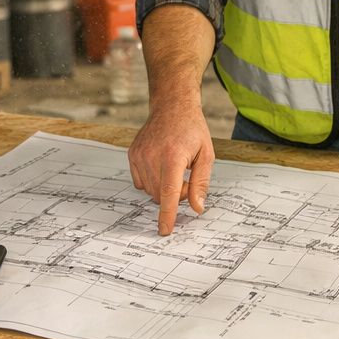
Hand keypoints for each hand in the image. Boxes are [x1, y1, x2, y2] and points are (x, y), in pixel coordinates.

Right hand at [128, 101, 213, 235]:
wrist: (172, 107)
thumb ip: (201, 183)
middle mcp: (152, 156)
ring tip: (174, 168)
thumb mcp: (206, 155)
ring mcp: (139, 155)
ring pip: (150, 191)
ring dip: (164, 188)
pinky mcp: (132, 155)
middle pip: (161, 194)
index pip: (169, 193)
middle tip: (186, 177)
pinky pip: (141, 182)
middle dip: (175, 194)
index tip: (164, 230)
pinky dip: (152, 181)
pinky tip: (161, 165)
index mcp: (173, 156)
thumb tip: (198, 208)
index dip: (167, 214)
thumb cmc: (192, 130)